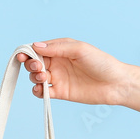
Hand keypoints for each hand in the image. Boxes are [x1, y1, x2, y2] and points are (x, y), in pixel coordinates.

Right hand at [16, 38, 139, 114]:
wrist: (116, 84)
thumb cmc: (102, 63)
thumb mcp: (79, 50)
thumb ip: (57, 48)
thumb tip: (35, 46)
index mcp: (60, 49)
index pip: (38, 49)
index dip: (28, 52)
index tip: (23, 56)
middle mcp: (57, 63)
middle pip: (33, 63)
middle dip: (30, 64)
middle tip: (38, 67)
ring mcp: (58, 78)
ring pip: (35, 77)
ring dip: (34, 77)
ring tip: (44, 77)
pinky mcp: (60, 92)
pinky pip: (42, 92)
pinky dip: (38, 91)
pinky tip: (41, 89)